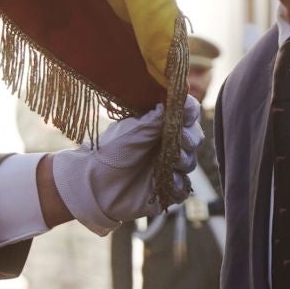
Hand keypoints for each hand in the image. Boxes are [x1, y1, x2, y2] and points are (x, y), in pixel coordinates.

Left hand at [49, 97, 200, 231]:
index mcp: (160, 125)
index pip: (185, 113)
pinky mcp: (167, 189)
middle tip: (180, 140)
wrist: (94, 185)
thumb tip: (175, 99)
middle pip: (194, 137)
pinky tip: (167, 182)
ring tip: (171, 163)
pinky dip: (178, 184)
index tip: (186, 114)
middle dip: (191, 138)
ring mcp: (169, 166)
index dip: (190, 112)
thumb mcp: (133, 130)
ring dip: (185, 161)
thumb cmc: (110, 152)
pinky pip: (183, 187)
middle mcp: (168, 144)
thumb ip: (156, 118)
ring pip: (191, 162)